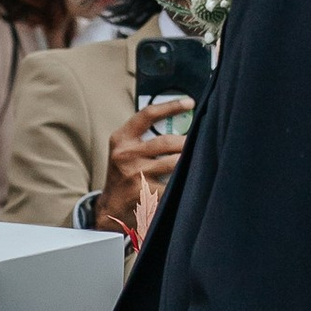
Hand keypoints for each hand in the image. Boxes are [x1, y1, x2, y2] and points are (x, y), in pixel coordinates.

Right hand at [96, 107, 186, 241]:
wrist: (111, 207)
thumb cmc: (124, 173)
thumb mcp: (125, 150)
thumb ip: (144, 136)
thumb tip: (181, 121)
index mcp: (121, 139)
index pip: (148, 114)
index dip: (171, 106)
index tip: (190, 103)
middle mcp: (126, 155)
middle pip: (166, 142)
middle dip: (187, 141)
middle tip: (200, 140)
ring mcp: (135, 175)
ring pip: (173, 163)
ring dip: (189, 160)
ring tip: (199, 158)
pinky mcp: (145, 194)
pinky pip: (172, 184)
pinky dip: (184, 182)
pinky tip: (192, 181)